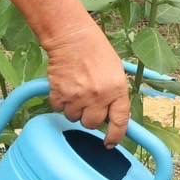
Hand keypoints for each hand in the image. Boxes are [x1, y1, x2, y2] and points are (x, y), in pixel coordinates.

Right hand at [44, 21, 129, 145]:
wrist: (73, 37)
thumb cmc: (97, 51)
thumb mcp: (116, 72)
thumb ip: (115, 95)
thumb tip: (111, 117)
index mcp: (117, 89)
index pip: (120, 121)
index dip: (116, 135)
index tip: (110, 142)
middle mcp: (99, 96)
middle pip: (92, 124)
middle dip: (90, 117)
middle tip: (88, 103)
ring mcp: (78, 96)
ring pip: (73, 118)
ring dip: (74, 109)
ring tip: (76, 90)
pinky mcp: (60, 93)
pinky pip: (58, 109)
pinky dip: (60, 102)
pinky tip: (65, 87)